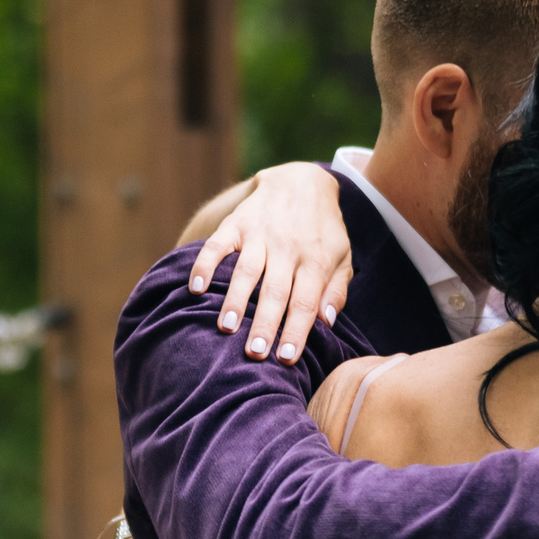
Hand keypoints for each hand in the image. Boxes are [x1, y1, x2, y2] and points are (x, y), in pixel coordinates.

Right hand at [187, 161, 352, 365]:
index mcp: (315, 260)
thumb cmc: (324, 230)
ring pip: (247, 270)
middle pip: (275, 292)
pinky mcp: (237, 223)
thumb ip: (336, 289)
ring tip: (225, 327)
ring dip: (235, 299)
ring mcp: (260, 234)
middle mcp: (287, 247)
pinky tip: (195, 287)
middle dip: (264, 324)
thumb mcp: (342, 256)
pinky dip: (204, 265)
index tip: (285, 358)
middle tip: (253, 353)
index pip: (305, 301)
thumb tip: (326, 322)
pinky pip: (218, 245)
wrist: (302, 181)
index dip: (295, 330)